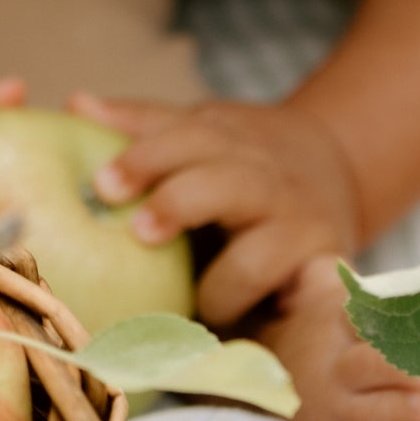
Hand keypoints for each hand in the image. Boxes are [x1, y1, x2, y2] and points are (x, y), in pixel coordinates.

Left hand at [77, 89, 363, 325]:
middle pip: (224, 182)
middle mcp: (266, 175)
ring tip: (192, 298)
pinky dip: (261, 304)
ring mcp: (298, 219)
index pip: (188, 137)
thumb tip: (78, 104)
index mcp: (228, 138)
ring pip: (261, 248)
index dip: (147, 158)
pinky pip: (290, 290)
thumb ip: (144, 128)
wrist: (341, 170)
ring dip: (222, 278)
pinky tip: (227, 316)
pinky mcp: (324, 262)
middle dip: (180, 203)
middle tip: (139, 231)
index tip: (103, 184)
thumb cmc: (244, 162)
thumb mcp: (203, 135)